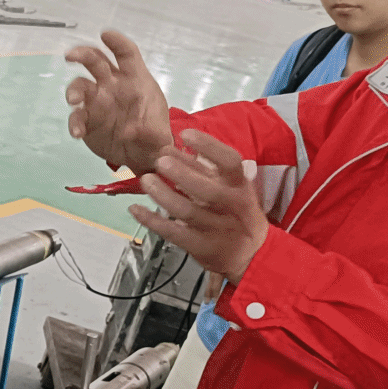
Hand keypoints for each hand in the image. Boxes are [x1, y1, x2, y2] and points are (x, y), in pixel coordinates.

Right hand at [66, 30, 174, 174]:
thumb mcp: (160, 137)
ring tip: (73, 101)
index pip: (126, 54)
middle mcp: (113, 85)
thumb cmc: (154, 136)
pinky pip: (77, 117)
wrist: (143, 157)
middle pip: (95, 61)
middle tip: (70, 56)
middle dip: (82, 54)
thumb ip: (151, 133)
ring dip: (74, 90)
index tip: (105, 35)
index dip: (117, 42)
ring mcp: (97, 101)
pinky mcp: (87, 119)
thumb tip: (132, 130)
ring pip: (80, 85)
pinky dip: (74, 122)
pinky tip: (77, 133)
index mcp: (135, 79)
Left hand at [130, 130, 268, 281]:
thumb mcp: (230, 188)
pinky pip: (173, 233)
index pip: (229, 161)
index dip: (208, 146)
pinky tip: (135, 209)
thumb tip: (170, 149)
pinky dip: (152, 221)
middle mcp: (231, 206)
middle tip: (160, 161)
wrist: (252, 254)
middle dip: (182, 174)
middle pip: (207, 189)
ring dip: (163, 195)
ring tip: (146, 180)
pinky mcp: (201, 247)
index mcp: (240, 185)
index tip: (185, 134)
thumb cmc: (236, 212)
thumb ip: (203, 169)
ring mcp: (217, 229)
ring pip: (187, 211)